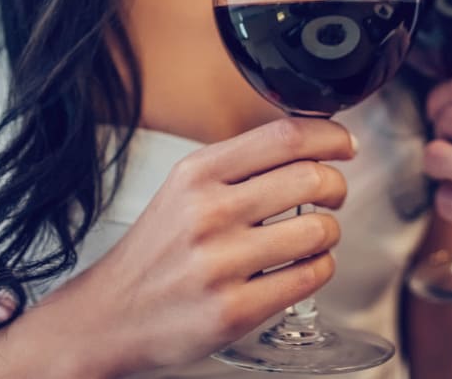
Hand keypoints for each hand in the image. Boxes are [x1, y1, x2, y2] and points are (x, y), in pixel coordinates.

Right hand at [15, 117, 356, 377]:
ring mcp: (221, 263)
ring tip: (314, 236)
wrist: (107, 316)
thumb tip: (312, 141)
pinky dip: (320, 268)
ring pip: (319, 229)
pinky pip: (310, 276)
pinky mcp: (234, 310)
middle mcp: (208, 212)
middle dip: (336, 185)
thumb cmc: (159, 249)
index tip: (345, 144)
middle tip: (333, 194)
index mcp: (198, 173)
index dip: (330, 136)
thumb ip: (242, 163)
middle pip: (312, 177)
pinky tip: (302, 266)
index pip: (285, 135)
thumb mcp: (186, 187)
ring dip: (330, 231)